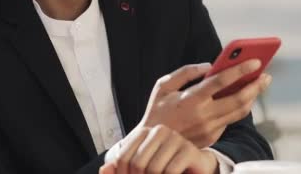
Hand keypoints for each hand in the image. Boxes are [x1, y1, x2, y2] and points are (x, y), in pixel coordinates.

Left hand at [99, 125, 217, 173]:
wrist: (195, 170)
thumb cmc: (165, 170)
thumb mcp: (141, 171)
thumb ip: (120, 171)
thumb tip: (104, 168)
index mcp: (144, 133)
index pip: (122, 158)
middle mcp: (159, 131)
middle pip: (137, 164)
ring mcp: (175, 138)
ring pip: (153, 169)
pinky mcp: (189, 150)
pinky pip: (170, 171)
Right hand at [140, 60, 272, 147]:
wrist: (153, 145)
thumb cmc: (157, 111)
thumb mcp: (163, 86)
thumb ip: (186, 72)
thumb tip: (209, 65)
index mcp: (191, 99)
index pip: (221, 82)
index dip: (240, 70)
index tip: (255, 61)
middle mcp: (203, 116)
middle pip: (238, 99)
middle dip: (256, 86)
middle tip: (266, 75)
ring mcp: (209, 129)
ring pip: (239, 112)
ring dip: (253, 97)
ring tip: (259, 84)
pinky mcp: (212, 137)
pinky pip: (229, 120)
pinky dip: (238, 107)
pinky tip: (243, 96)